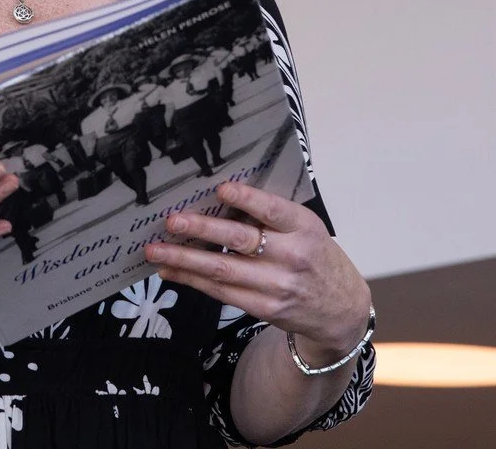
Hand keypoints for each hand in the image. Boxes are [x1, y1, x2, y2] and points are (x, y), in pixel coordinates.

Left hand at [144, 181, 370, 358]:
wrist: (340, 308)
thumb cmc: (315, 256)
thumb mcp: (306, 228)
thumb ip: (272, 216)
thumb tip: (218, 197)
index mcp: (304, 228)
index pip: (273, 210)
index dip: (247, 198)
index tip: (220, 187)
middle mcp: (291, 257)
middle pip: (240, 240)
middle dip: (201, 229)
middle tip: (170, 220)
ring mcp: (276, 286)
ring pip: (222, 270)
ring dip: (184, 259)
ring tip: (155, 250)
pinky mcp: (263, 308)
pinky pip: (221, 292)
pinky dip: (192, 280)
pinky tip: (170, 270)